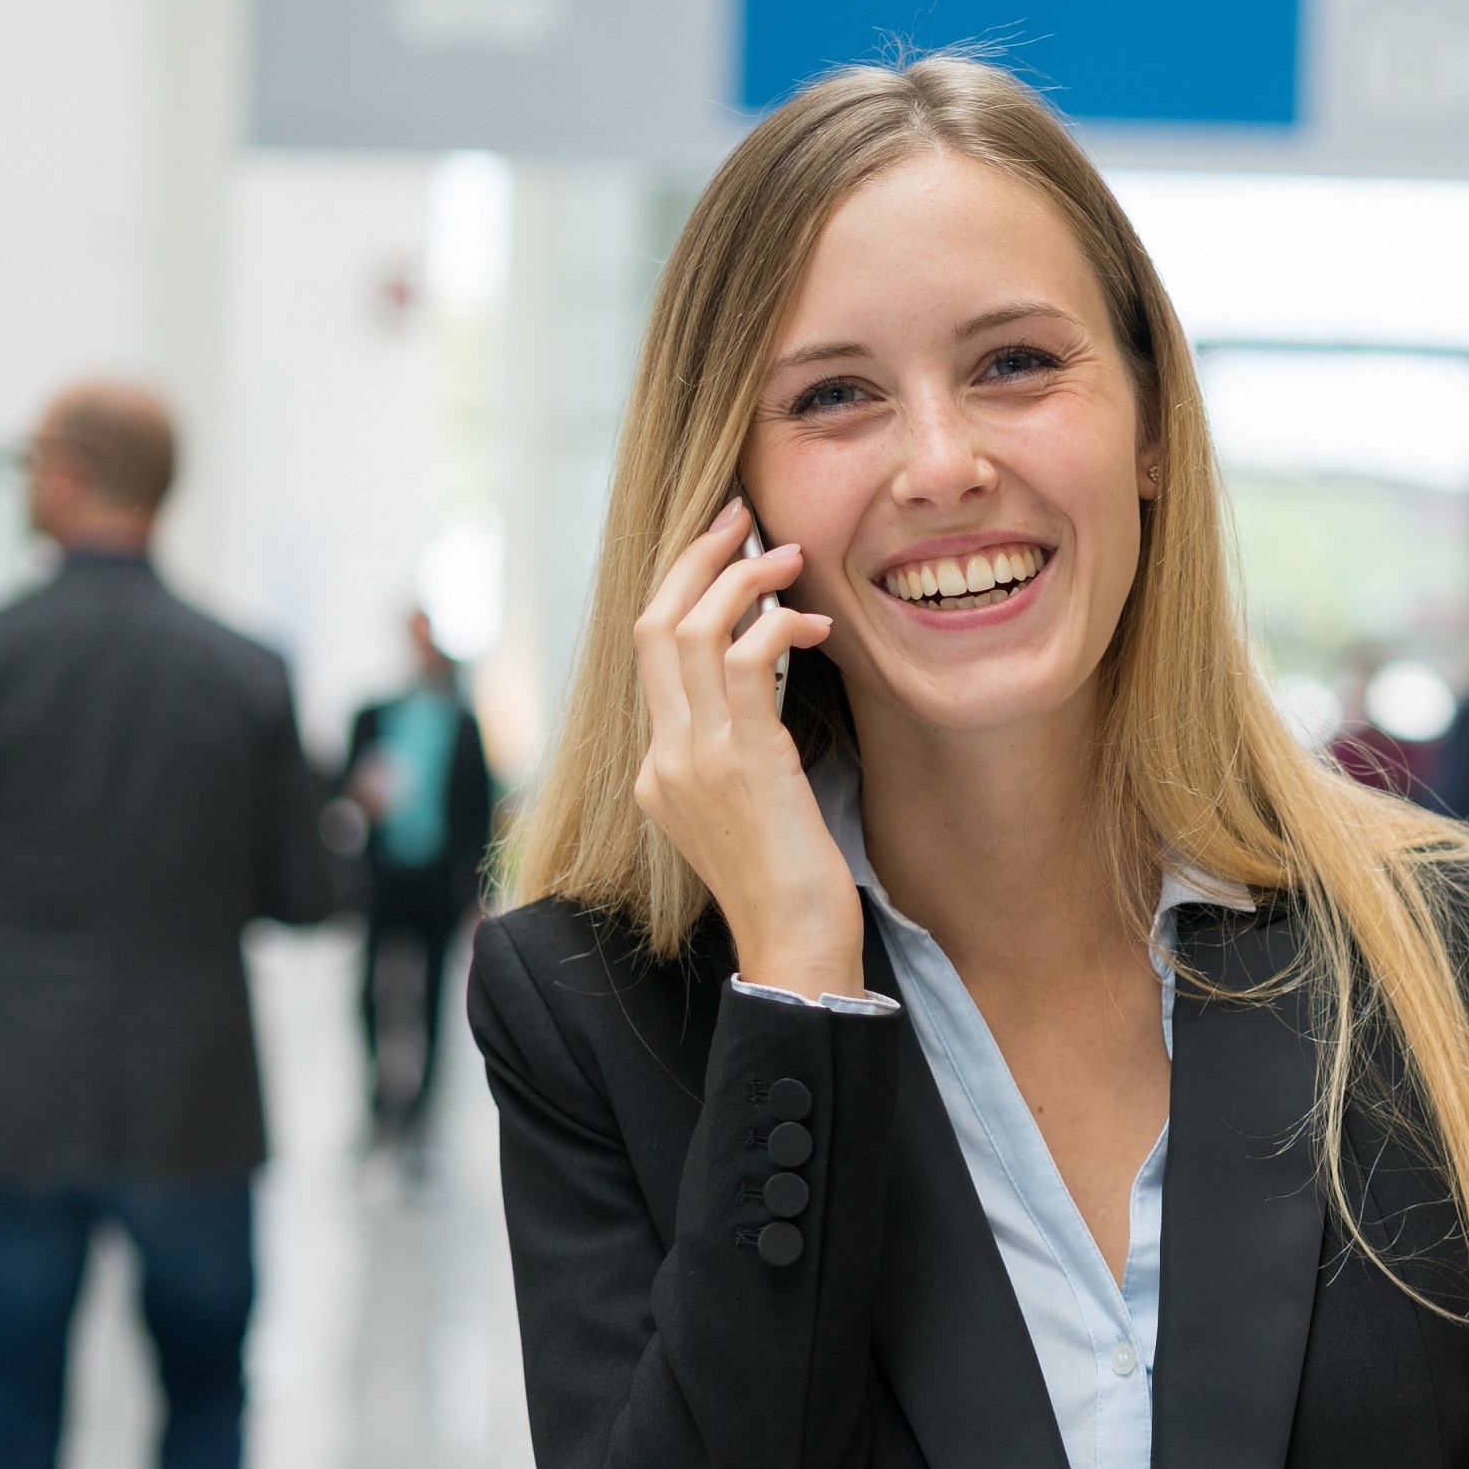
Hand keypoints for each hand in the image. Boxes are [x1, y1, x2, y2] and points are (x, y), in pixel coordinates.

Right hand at [632, 503, 857, 993]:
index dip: (686, 589)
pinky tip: (815, 626)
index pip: (652, 653)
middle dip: (697, 559)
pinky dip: (779, 627)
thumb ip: (740, 754)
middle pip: (653, 624)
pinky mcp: (741, 763)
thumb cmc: (791, 889)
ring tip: (789, 557)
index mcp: (656, 770)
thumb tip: (762, 697)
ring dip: (742, 580)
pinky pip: (748, 663)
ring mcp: (694, 759)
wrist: (794, 950)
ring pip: (693, 631)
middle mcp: (662, 757)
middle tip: (743, 518)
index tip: (726, 550)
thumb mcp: (750, 813)